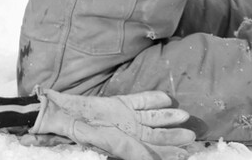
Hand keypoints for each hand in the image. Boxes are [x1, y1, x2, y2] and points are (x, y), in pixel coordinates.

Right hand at [30, 90, 195, 159]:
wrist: (60, 115)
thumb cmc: (79, 133)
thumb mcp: (108, 143)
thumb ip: (131, 150)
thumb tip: (151, 159)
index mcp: (126, 147)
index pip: (152, 152)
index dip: (168, 154)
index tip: (185, 155)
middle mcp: (129, 134)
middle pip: (156, 136)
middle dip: (174, 136)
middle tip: (191, 136)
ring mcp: (126, 118)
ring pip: (153, 119)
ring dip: (168, 117)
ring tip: (184, 116)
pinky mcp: (120, 103)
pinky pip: (141, 101)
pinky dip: (153, 99)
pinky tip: (167, 98)